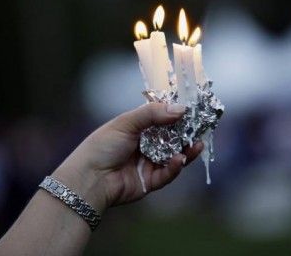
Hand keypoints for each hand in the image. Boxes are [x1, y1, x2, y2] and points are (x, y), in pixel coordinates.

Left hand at [54, 103, 203, 212]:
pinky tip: (179, 159)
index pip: (162, 119)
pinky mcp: (150, 181)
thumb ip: (154, 114)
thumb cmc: (102, 146)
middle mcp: (145, 145)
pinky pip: (167, 173)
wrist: (89, 178)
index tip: (193, 108)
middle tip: (202, 127)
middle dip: (186, 133)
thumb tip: (182, 109)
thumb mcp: (127, 122)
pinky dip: (175, 167)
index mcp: (137, 128)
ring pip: (173, 156)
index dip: (177, 114)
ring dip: (186, 151)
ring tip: (197, 144)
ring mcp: (148, 163)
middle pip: (171, 138)